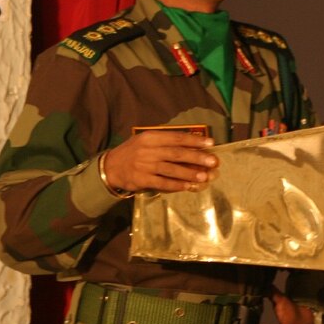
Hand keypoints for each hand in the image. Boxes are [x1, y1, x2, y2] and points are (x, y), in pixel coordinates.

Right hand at [101, 130, 218, 193]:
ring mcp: (144, 166)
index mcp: (151, 137)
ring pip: (171, 169)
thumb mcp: (146, 140)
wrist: (111, 166)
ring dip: (189, 173)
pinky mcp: (142, 180)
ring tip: (204, 176)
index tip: (211, 143)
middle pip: (177, 154)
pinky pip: (162, 183)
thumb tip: (193, 144)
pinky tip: (188, 186)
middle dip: (197, 157)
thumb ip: (166, 141)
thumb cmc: (134, 151)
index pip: (176, 138)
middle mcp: (148, 150)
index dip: (195, 140)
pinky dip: (176, 185)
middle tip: (213, 161)